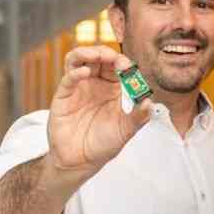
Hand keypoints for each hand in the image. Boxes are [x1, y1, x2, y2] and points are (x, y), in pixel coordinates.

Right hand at [47, 46, 153, 172]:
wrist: (81, 160)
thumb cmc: (104, 143)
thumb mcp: (126, 130)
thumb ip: (139, 117)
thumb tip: (150, 102)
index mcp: (112, 89)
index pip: (118, 67)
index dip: (123, 64)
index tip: (128, 67)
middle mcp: (95, 84)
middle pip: (98, 59)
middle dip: (105, 53)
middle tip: (112, 57)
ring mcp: (78, 88)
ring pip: (78, 61)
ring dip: (86, 53)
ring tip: (96, 55)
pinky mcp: (63, 96)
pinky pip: (68, 79)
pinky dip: (75, 72)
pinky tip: (84, 72)